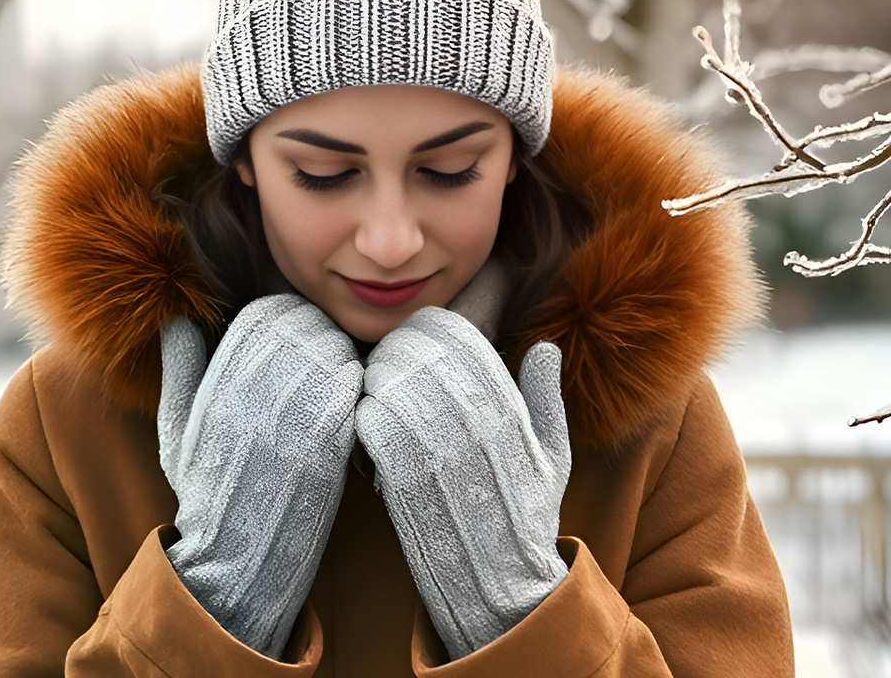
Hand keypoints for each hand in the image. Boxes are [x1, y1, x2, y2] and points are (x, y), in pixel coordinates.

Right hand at [158, 294, 362, 658]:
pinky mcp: (327, 443)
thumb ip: (179, 369)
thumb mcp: (175, 428)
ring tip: (338, 376)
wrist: (236, 558)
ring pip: (332, 351)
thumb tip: (175, 320)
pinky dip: (356, 387)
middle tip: (324, 348)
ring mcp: (290, 418)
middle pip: (303, 325)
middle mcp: (251, 395)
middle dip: (318, 331)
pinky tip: (350, 404)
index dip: (286, 316)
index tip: (294, 333)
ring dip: (341, 356)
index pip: (264, 314)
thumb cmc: (205, 492)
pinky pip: (352, 388)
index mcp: (216, 385)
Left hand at [355, 305, 570, 659]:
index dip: (430, 330)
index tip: (419, 341)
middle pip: (416, 351)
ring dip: (375, 381)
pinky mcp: (402, 479)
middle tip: (389, 364)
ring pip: (388, 382)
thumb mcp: (554, 455)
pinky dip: (363, 417)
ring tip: (378, 394)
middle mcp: (475, 424)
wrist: (502, 587)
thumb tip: (545, 348)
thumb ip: (547, 397)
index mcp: (509, 410)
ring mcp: (438, 451)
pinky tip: (371, 429)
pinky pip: (370, 422)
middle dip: (396, 350)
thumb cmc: (526, 517)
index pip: (458, 336)